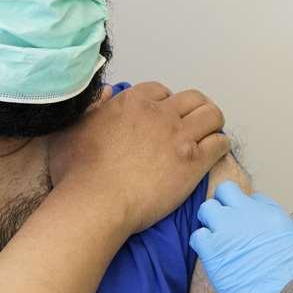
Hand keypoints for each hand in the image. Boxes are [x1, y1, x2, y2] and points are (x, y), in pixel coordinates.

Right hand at [48, 83, 229, 233]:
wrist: (96, 202)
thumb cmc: (77, 172)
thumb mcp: (72, 129)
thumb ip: (92, 108)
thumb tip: (108, 93)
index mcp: (132, 102)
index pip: (160, 91)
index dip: (164, 104)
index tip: (164, 117)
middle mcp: (160, 113)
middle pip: (192, 99)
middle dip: (195, 108)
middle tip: (194, 123)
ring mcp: (180, 136)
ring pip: (212, 115)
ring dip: (213, 123)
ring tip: (210, 134)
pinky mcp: (194, 161)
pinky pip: (220, 143)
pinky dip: (220, 145)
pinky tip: (215, 153)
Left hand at [190, 183, 292, 292]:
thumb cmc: (288, 273)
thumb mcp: (287, 233)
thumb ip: (268, 217)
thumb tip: (254, 209)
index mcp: (266, 211)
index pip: (245, 193)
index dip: (238, 203)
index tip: (238, 214)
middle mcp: (245, 215)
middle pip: (223, 192)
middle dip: (222, 205)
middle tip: (224, 222)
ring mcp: (226, 230)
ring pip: (206, 209)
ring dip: (210, 222)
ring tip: (218, 239)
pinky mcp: (212, 250)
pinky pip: (197, 236)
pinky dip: (202, 243)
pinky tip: (213, 254)